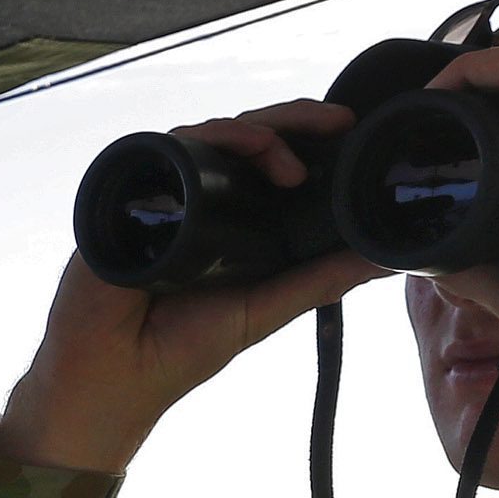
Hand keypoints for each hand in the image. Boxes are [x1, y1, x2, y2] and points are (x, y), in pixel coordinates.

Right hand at [0, 102, 378, 472]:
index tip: (351, 135)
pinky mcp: (131, 191)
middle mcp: (198, 198)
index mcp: (232, 221)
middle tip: (338, 122)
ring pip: (213, 135)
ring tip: (291, 163)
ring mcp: (164, 191)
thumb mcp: (266, 310)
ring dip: (257, 133)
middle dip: (296, 123)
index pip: (272, 164)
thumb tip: (384, 261)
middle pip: (247, 139)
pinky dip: (206, 137)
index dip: (309, 143)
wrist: (114, 375)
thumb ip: (320, 282)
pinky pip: (170, 147)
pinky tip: (236, 143)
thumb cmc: (177, 350)